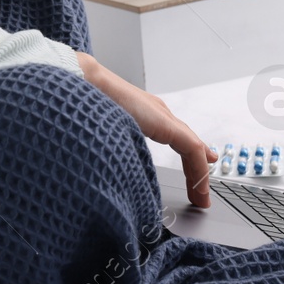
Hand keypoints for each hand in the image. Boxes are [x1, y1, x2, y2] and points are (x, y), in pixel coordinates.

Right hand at [75, 49, 215, 207]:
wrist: (81, 83)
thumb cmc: (84, 107)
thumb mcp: (106, 131)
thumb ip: (116, 143)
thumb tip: (107, 165)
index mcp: (144, 115)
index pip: (175, 140)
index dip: (186, 163)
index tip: (194, 183)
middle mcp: (157, 113)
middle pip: (186, 145)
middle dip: (195, 172)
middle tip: (201, 196)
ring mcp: (162, 116)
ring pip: (191, 148)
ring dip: (199, 175)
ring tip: (202, 199)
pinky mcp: (165, 123)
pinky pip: (191, 147)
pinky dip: (198, 169)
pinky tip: (201, 186)